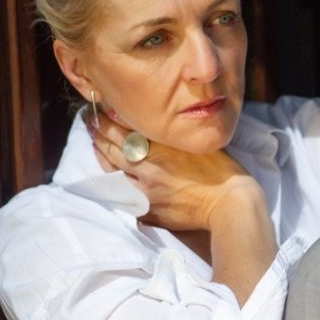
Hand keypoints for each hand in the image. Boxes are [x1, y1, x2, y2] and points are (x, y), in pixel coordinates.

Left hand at [88, 111, 259, 231]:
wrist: (230, 202)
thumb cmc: (222, 170)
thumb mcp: (195, 142)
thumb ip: (171, 135)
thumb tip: (153, 124)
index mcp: (159, 147)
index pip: (121, 127)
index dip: (107, 117)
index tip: (101, 109)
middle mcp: (146, 167)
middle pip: (111, 147)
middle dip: (98, 133)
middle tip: (89, 121)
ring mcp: (144, 190)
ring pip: (111, 171)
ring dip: (100, 156)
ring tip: (95, 143)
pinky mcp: (148, 210)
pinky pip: (122, 196)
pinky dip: (113, 184)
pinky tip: (109, 177)